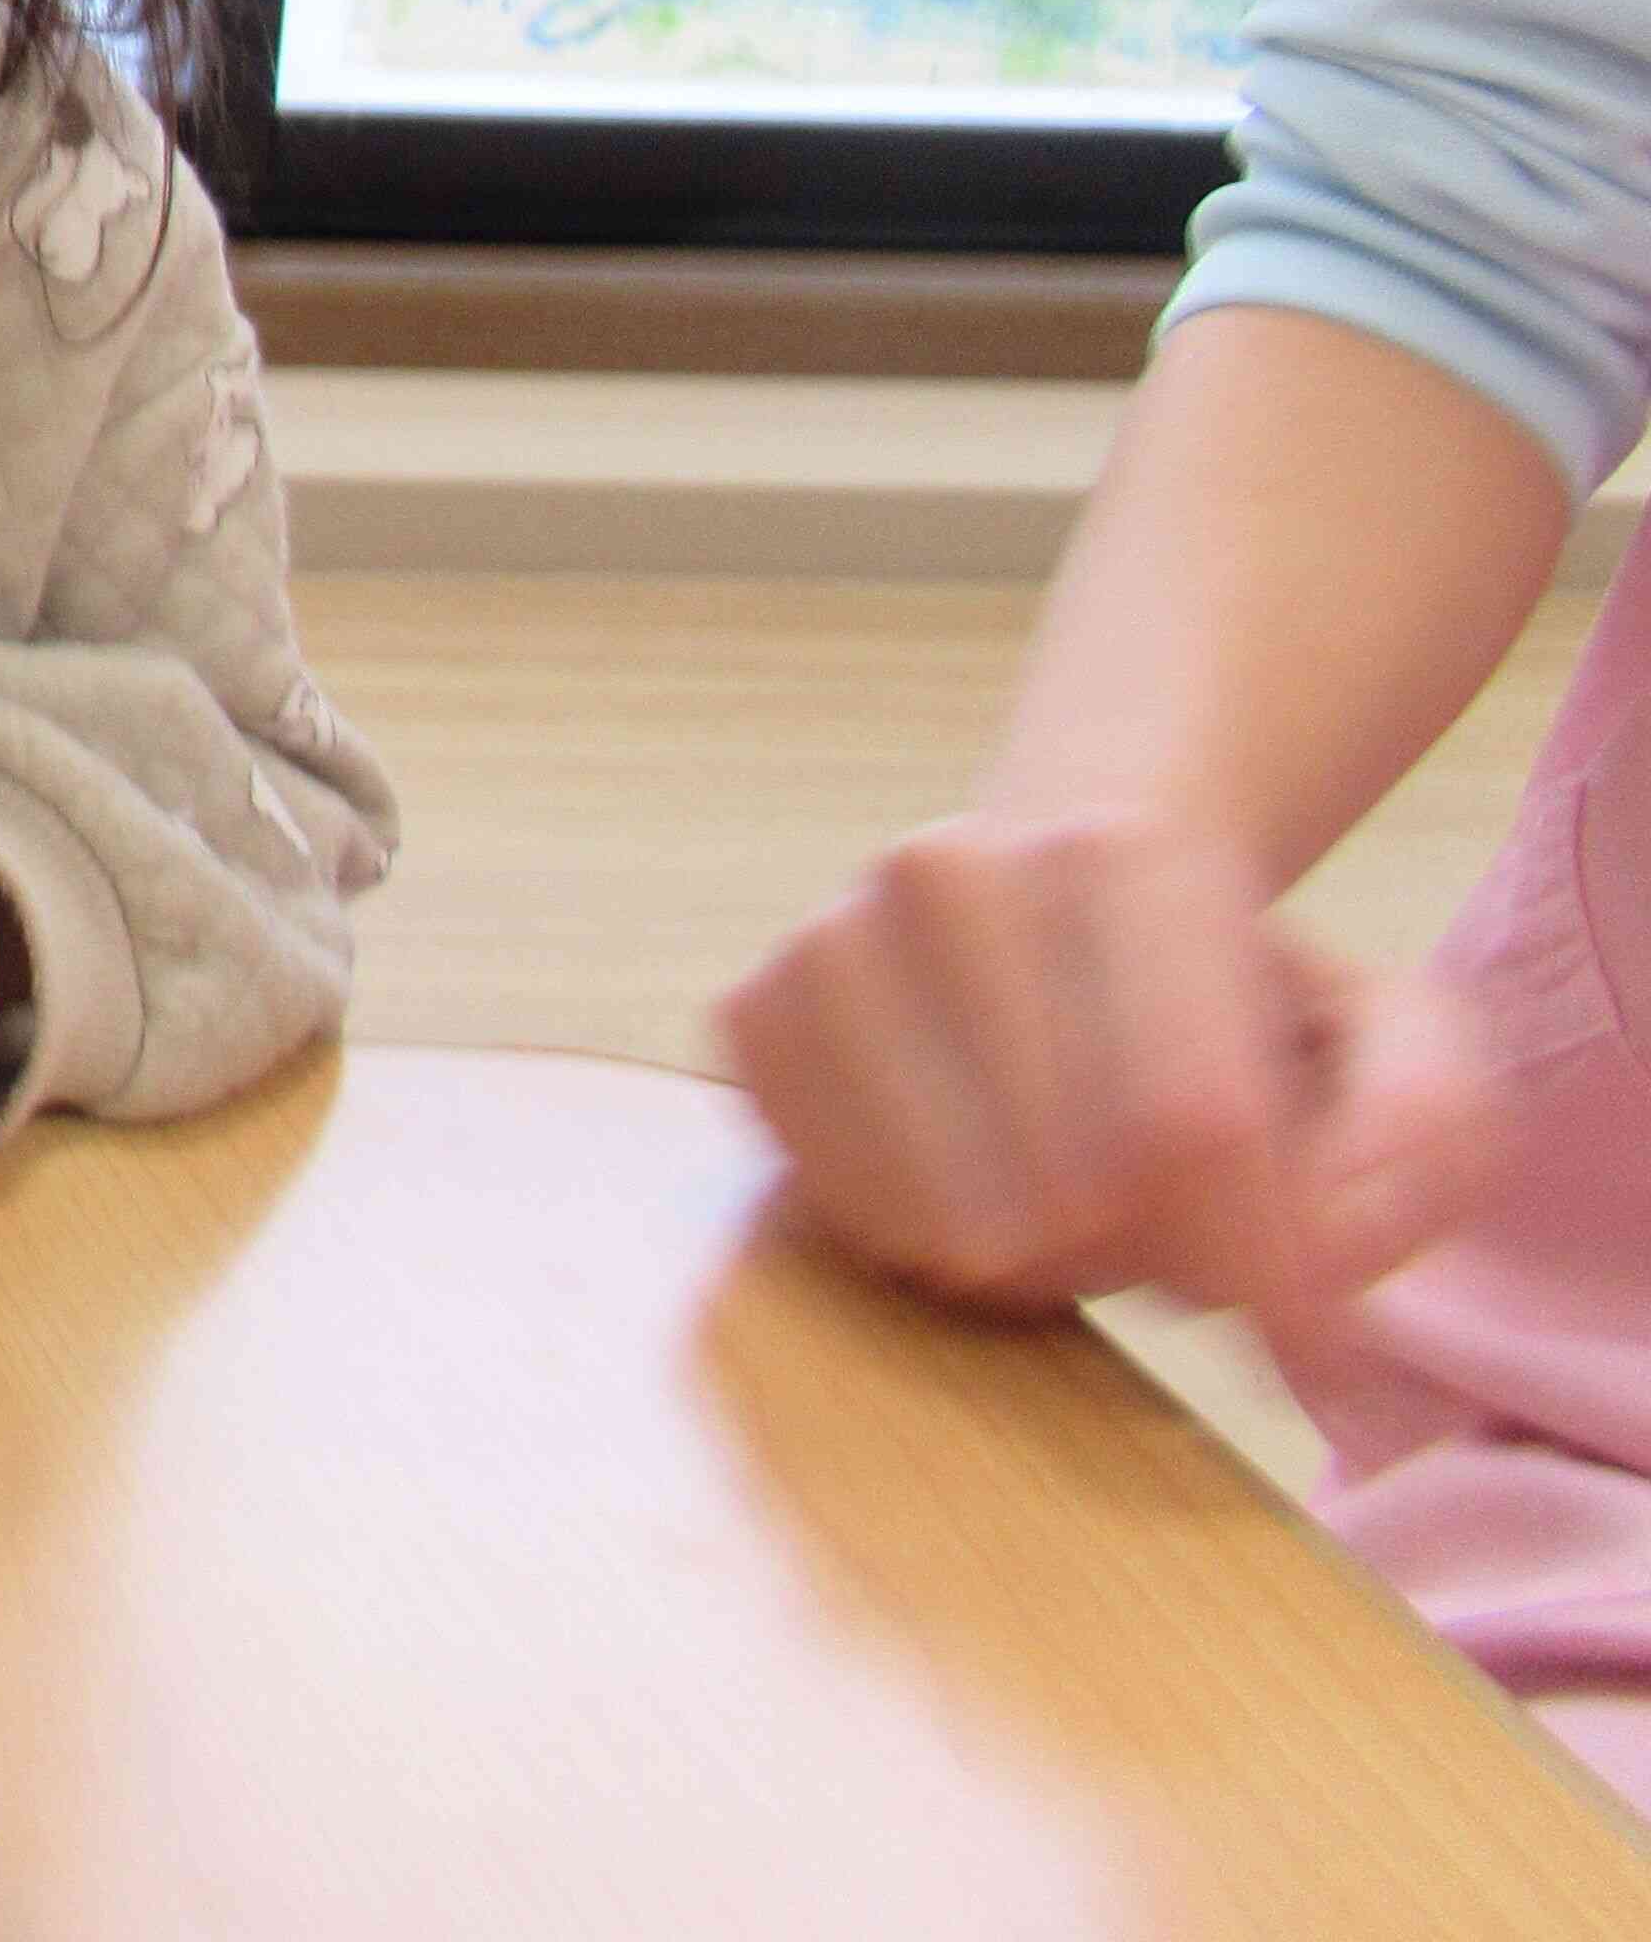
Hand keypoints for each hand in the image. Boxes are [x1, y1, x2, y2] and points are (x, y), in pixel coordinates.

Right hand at [718, 805, 1506, 1330]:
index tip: (1310, 1329)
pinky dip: (922, 1242)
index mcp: (1128, 849)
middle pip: (1071, 1190)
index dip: (1264, 1263)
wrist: (1059, 903)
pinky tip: (972, 1190)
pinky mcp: (753, 1008)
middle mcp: (953, 867)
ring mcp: (832, 934)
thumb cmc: (1235, 1001)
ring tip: (1076, 1205)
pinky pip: (834, 1205)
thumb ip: (1425, 1129)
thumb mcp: (1398, 1040)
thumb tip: (1324, 1244)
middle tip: (1178, 1224)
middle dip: (1152, 1258)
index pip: (1190, 1122)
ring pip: (943, 1219)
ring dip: (1036, 1265)